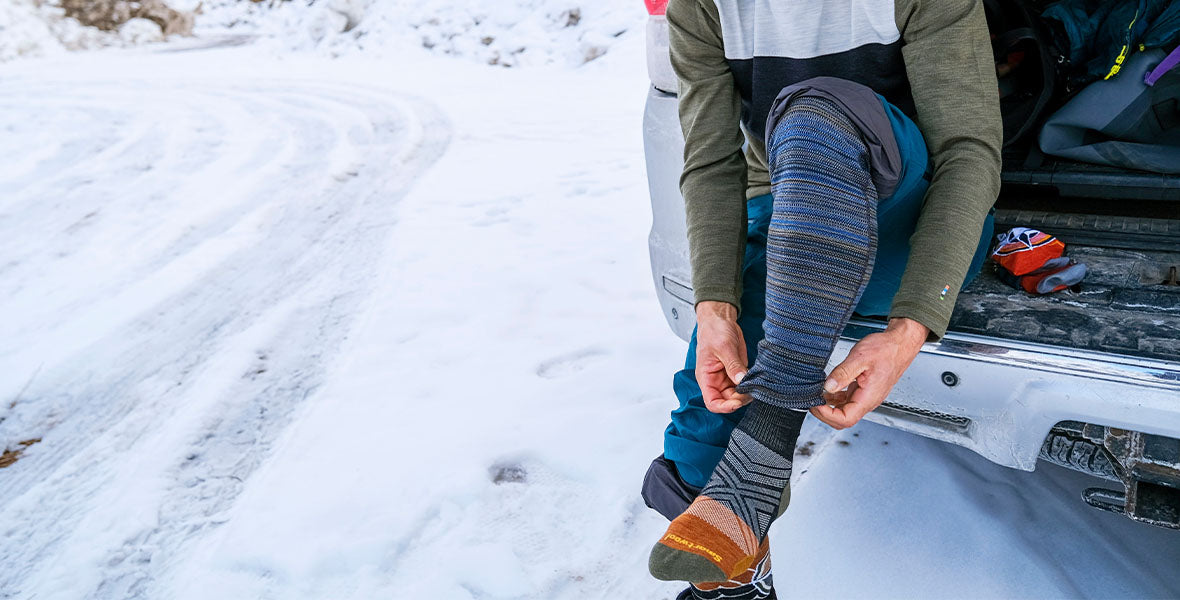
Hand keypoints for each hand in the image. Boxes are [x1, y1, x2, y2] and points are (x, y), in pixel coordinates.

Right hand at [694, 301, 751, 413]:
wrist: (720, 319)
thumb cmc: (714, 331)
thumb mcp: (724, 347)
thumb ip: (733, 365)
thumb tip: (741, 381)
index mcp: (706, 377)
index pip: (712, 402)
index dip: (725, 407)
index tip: (738, 401)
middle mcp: (715, 381)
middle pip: (727, 401)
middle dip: (740, 399)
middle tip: (752, 390)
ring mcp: (727, 377)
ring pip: (738, 395)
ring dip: (747, 393)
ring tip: (756, 384)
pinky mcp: (736, 372)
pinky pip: (744, 384)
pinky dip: (751, 385)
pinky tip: (757, 379)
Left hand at [809, 318, 928, 429]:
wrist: (900, 343)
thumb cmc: (887, 349)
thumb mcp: (860, 357)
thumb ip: (843, 373)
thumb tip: (827, 387)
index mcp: (868, 397)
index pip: (845, 419)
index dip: (827, 415)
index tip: (815, 403)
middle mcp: (868, 401)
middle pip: (843, 420)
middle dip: (825, 413)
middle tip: (812, 400)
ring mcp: (865, 397)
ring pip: (844, 411)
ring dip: (828, 407)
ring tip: (816, 394)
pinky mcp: (863, 390)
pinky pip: (847, 401)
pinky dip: (835, 399)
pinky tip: (827, 390)